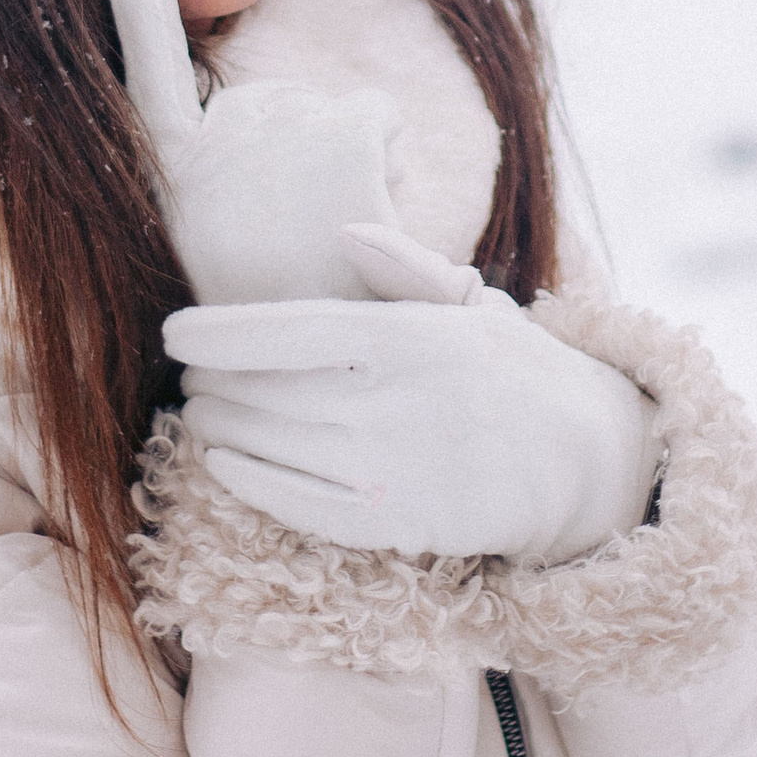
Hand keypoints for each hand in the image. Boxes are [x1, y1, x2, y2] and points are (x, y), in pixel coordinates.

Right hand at [107, 0, 402, 304]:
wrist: (319, 373)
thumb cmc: (267, 317)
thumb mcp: (206, 238)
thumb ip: (210, 162)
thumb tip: (180, 39)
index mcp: (172, 167)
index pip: (148, 75)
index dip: (140, 9)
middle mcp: (219, 136)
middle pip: (279, 104)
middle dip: (302, 155)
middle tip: (295, 240)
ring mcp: (283, 131)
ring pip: (335, 115)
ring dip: (349, 169)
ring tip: (328, 249)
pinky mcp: (345, 138)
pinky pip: (374, 114)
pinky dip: (380, 141)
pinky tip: (367, 214)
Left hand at [166, 229, 658, 566]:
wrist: (581, 463)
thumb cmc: (516, 373)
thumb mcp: (473, 305)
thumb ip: (404, 269)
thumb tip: (344, 232)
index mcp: (406, 338)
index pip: (287, 331)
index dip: (219, 334)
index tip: (175, 332)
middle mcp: (390, 401)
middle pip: (263, 391)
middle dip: (211, 382)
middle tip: (192, 375)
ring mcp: (386, 467)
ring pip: (268, 445)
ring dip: (219, 427)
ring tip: (201, 411)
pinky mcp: (387, 524)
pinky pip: (292, 503)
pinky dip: (246, 480)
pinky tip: (223, 462)